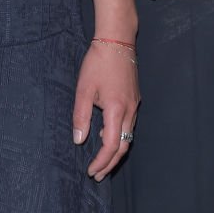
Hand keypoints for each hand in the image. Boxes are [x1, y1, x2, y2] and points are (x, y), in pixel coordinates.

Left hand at [73, 41, 139, 181]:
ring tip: (101, 160)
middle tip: (97, 174)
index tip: (90, 171)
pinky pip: (129, 125)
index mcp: (117, 110)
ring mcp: (135, 104)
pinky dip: (119, 136)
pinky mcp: (135, 98)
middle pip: (123, 147)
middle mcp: (130, 111)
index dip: (101, 162)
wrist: (117, 40)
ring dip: (115, 150)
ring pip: (128, 137)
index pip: (111, 146)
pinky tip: (105, 134)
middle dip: (110, 163)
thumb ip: (81, 116)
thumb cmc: (98, 62)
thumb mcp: (84, 88)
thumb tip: (78, 140)